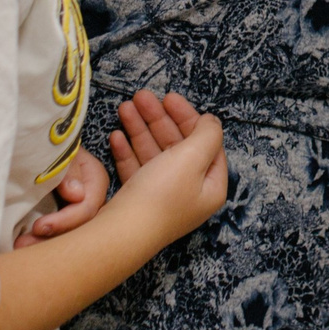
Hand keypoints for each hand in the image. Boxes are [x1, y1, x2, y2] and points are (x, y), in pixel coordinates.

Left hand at [22, 147, 109, 241]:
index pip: (87, 208)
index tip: (38, 227)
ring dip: (44, 241)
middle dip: (53, 239)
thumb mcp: (60, 150)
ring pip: (69, 233)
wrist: (40, 142)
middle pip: (80, 226)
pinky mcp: (63, 213)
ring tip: (19, 246)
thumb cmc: (51, 141)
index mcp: (96, 179)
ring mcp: (77, 207)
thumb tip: (77, 195)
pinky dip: (41, 238)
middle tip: (23, 244)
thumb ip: (69, 170)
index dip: (65, 220)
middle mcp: (91, 197)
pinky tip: (24, 242)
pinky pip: (58, 231)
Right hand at [108, 90, 226, 244]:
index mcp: (210, 186)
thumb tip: (212, 121)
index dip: (189, 118)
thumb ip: (207, 135)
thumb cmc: (162, 194)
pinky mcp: (138, 201)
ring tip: (124, 106)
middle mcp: (189, 193)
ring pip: (154, 154)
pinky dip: (127, 151)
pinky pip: (136, 169)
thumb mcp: (192, 158)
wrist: (121, 233)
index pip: (206, 144)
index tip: (170, 98)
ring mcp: (162, 197)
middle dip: (159, 119)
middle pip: (177, 146)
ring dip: (140, 128)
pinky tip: (116, 135)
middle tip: (140, 96)